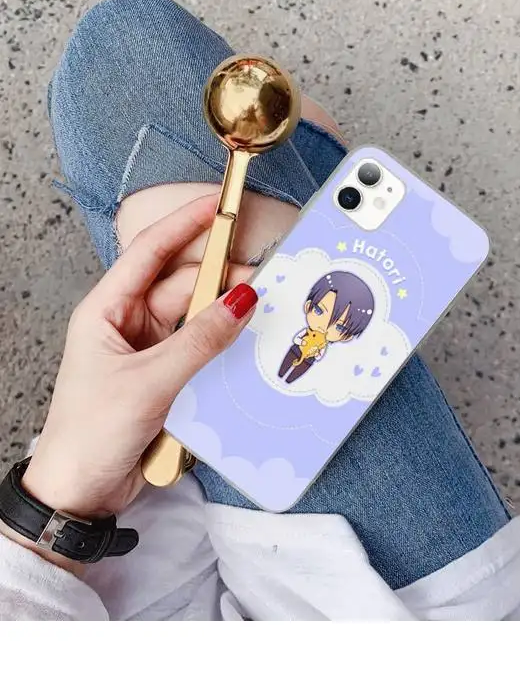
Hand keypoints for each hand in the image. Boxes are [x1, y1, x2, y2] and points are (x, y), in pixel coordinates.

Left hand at [19, 195, 257, 532]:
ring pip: (197, 320)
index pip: (150, 253)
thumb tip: (242, 301)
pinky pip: (202, 351)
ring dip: (225, 317)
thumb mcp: (151, 380)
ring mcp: (150, 353)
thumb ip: (201, 341)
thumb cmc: (92, 432)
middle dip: (220, 280)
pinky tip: (244, 347)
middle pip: (183, 287)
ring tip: (259, 313)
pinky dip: (223, 348)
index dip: (185, 224)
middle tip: (261, 277)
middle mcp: (129, 325)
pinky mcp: (167, 379)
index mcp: (107, 311)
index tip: (219, 204)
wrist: (83, 491)